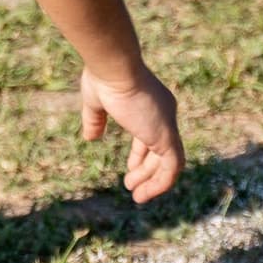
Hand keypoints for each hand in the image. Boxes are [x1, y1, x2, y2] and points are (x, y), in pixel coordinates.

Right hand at [80, 62, 184, 202]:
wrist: (114, 67)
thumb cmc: (104, 78)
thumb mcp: (96, 102)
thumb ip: (95, 120)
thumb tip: (91, 138)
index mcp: (151, 104)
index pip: (151, 135)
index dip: (141, 154)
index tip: (131, 168)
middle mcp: (164, 114)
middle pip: (161, 150)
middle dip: (147, 170)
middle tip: (131, 185)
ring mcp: (167, 125)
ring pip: (169, 162)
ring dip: (153, 181)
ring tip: (137, 196)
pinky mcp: (166, 136)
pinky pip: (172, 167)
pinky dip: (160, 183)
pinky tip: (143, 193)